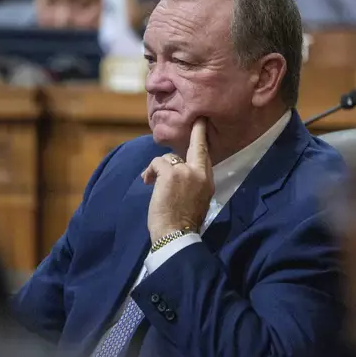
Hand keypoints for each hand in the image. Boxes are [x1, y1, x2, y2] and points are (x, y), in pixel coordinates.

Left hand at [142, 118, 213, 242]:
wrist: (176, 235)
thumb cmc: (183, 224)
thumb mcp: (198, 201)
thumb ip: (194, 184)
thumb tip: (182, 174)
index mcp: (209, 183)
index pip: (207, 156)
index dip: (203, 139)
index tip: (202, 123)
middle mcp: (200, 174)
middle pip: (197, 146)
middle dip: (196, 132)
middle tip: (197, 121)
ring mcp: (186, 172)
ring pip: (170, 158)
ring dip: (159, 168)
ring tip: (151, 181)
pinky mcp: (170, 174)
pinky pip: (157, 162)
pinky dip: (150, 171)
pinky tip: (147, 181)